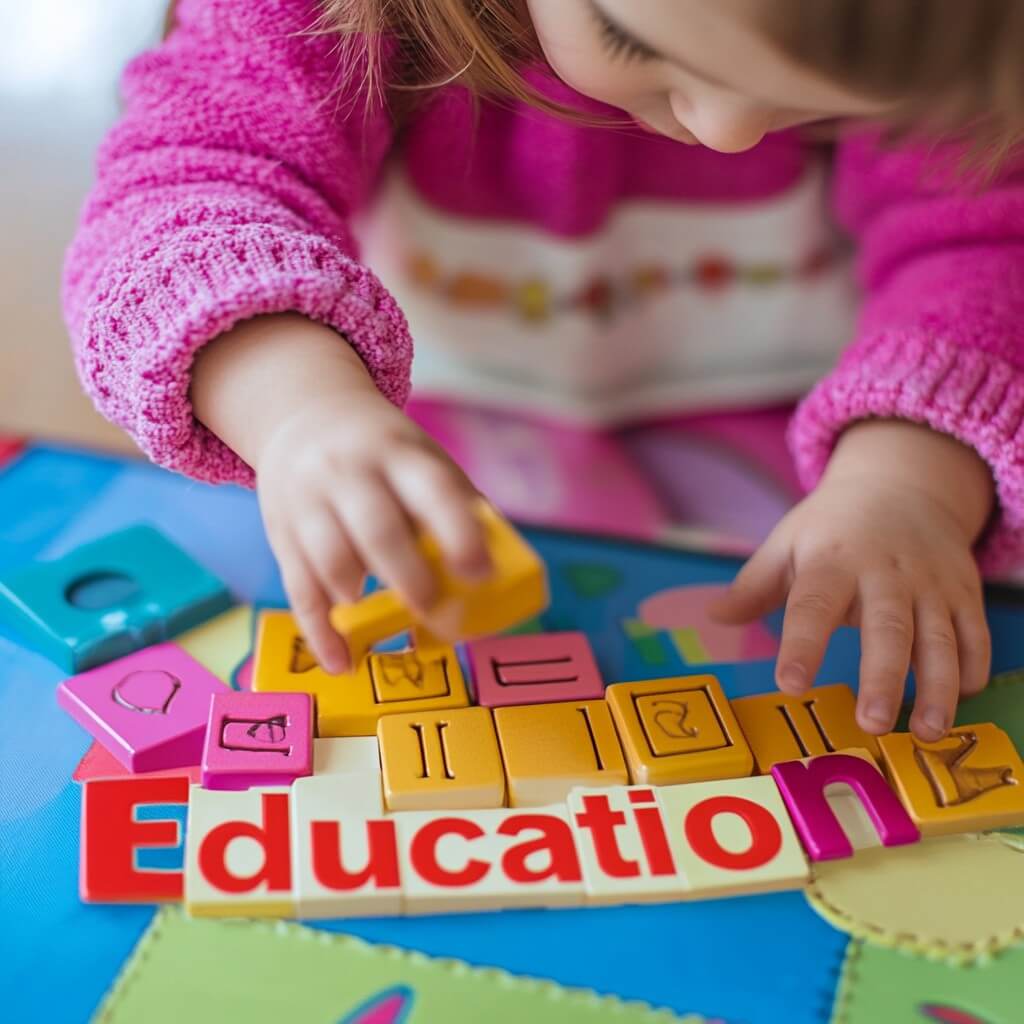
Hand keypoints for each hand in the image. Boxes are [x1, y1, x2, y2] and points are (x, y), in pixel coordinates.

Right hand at [256, 391, 489, 672]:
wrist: (303, 415)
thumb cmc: (384, 452)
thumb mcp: (421, 457)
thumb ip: (456, 505)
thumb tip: (503, 570)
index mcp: (400, 453)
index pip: (432, 489)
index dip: (458, 532)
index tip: (482, 572)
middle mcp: (351, 474)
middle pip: (377, 527)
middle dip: (409, 575)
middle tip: (436, 611)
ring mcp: (311, 503)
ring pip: (331, 557)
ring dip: (361, 598)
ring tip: (388, 626)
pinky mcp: (284, 535)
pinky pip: (299, 588)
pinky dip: (320, 631)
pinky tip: (341, 661)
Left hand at [710, 421, 993, 741]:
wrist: (902, 486)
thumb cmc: (832, 527)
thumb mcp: (787, 543)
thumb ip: (753, 585)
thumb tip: (714, 618)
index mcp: (831, 562)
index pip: (812, 605)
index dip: (801, 645)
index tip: (790, 684)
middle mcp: (885, 573)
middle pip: (887, 628)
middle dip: (882, 677)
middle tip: (872, 724)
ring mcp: (930, 583)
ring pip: (940, 639)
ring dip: (937, 688)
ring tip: (926, 732)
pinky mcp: (964, 593)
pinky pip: (975, 634)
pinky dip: (973, 669)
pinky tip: (962, 701)